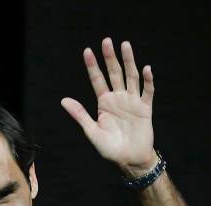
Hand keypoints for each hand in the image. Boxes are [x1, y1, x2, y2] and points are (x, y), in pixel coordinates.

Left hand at [61, 38, 156, 174]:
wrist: (129, 160)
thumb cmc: (110, 148)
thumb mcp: (92, 132)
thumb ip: (80, 115)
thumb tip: (63, 100)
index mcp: (104, 103)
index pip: (97, 80)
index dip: (93, 66)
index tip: (87, 51)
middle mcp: (118, 98)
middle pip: (114, 74)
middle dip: (110, 58)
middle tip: (107, 41)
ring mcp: (132, 102)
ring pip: (131, 77)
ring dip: (129, 62)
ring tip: (125, 45)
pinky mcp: (145, 108)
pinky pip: (147, 92)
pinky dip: (148, 81)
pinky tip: (146, 69)